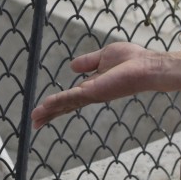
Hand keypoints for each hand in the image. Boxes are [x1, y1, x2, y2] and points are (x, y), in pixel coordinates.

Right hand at [31, 42, 166, 127]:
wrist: (147, 66)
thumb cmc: (132, 60)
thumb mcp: (104, 56)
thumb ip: (88, 62)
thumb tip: (71, 66)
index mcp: (93, 86)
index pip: (71, 97)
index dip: (57, 104)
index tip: (43, 110)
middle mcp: (91, 94)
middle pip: (66, 106)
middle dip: (50, 114)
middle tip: (34, 123)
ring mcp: (92, 95)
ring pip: (65, 104)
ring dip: (49, 111)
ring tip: (34, 120)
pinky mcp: (94, 92)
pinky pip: (71, 97)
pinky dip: (57, 102)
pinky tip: (45, 107)